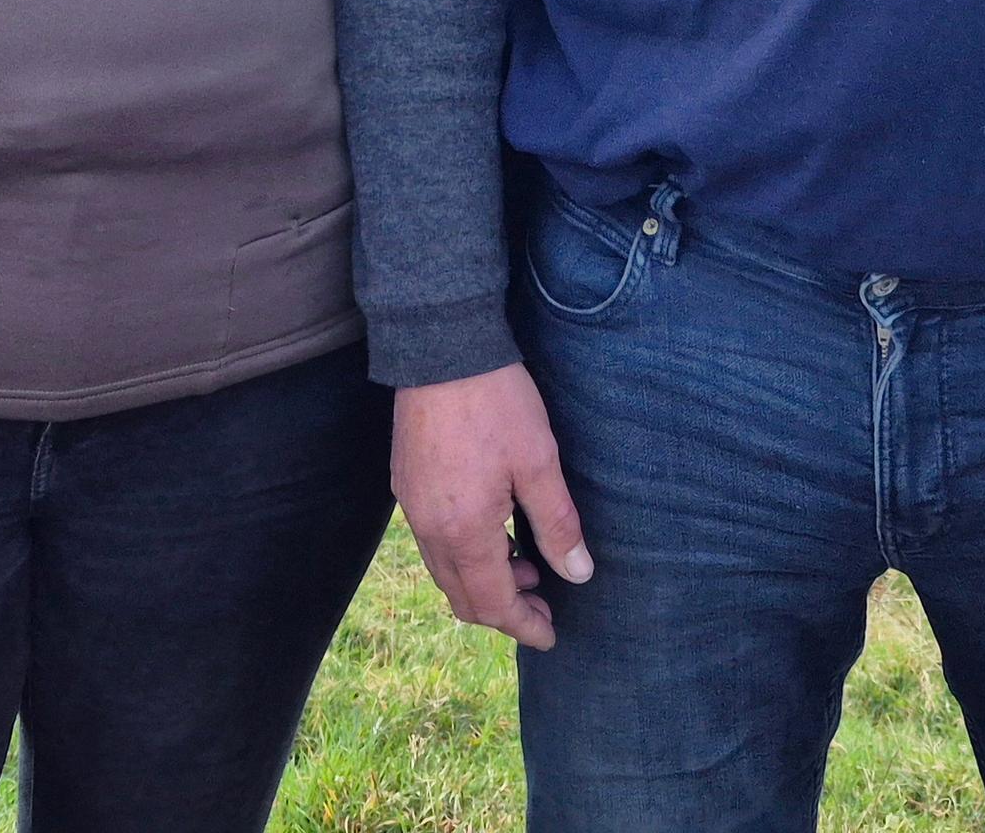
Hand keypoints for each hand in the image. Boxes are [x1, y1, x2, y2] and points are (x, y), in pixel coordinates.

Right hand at [392, 362, 593, 650]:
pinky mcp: (406, 484)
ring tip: (527, 563)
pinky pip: (433, 542)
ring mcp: (411, 507)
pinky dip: (464, 554)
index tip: (550, 636)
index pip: (493, 603)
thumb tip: (578, 574)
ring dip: (484, 581)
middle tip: (544, 603)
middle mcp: (429, 529)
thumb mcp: (539, 462)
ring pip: (445, 571)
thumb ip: (557, 524)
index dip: (524, 626)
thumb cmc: (496, 402)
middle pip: (463, 597)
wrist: (442, 348)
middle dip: (504, 610)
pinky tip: (495, 531)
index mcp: (464, 531)